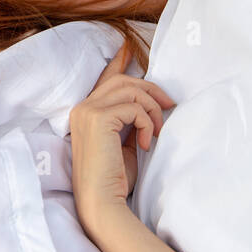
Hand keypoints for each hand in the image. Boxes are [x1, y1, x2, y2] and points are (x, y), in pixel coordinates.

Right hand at [68, 41, 175, 233]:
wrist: (102, 203)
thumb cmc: (114, 180)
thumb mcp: (124, 144)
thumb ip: (129, 122)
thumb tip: (147, 105)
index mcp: (85, 113)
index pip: (106, 80)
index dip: (120, 62)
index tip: (130, 48)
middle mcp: (82, 108)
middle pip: (124, 81)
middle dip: (151, 91)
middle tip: (169, 108)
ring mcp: (87, 111)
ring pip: (130, 90)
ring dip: (151, 108)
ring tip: (156, 132)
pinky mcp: (98, 118)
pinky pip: (134, 107)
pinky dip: (147, 122)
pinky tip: (147, 142)